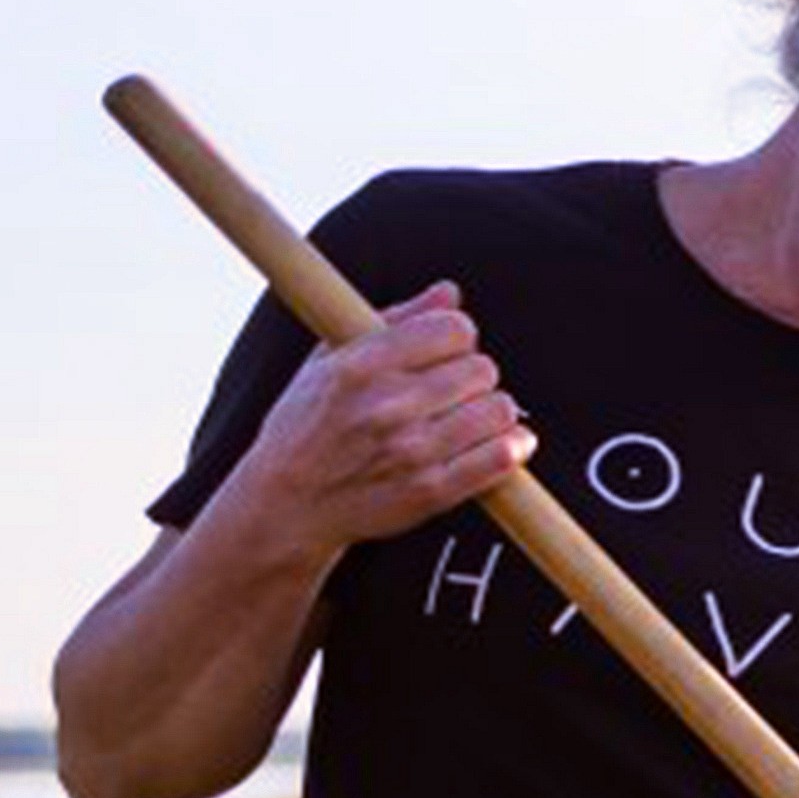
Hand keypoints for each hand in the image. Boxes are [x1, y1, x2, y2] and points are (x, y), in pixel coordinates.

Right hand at [214, 282, 532, 560]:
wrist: (286, 504)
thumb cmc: (305, 428)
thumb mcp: (328, 361)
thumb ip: (394, 320)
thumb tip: (448, 293)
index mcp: (361, 366)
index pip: (453, 329)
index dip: (457, 336)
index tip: (448, 350)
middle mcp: (387, 406)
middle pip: (482, 369)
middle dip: (474, 375)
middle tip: (454, 390)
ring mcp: (411, 451)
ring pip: (499, 411)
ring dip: (494, 412)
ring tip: (471, 417)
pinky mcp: (430, 491)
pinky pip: (501, 459)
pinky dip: (512, 447)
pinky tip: (500, 443)